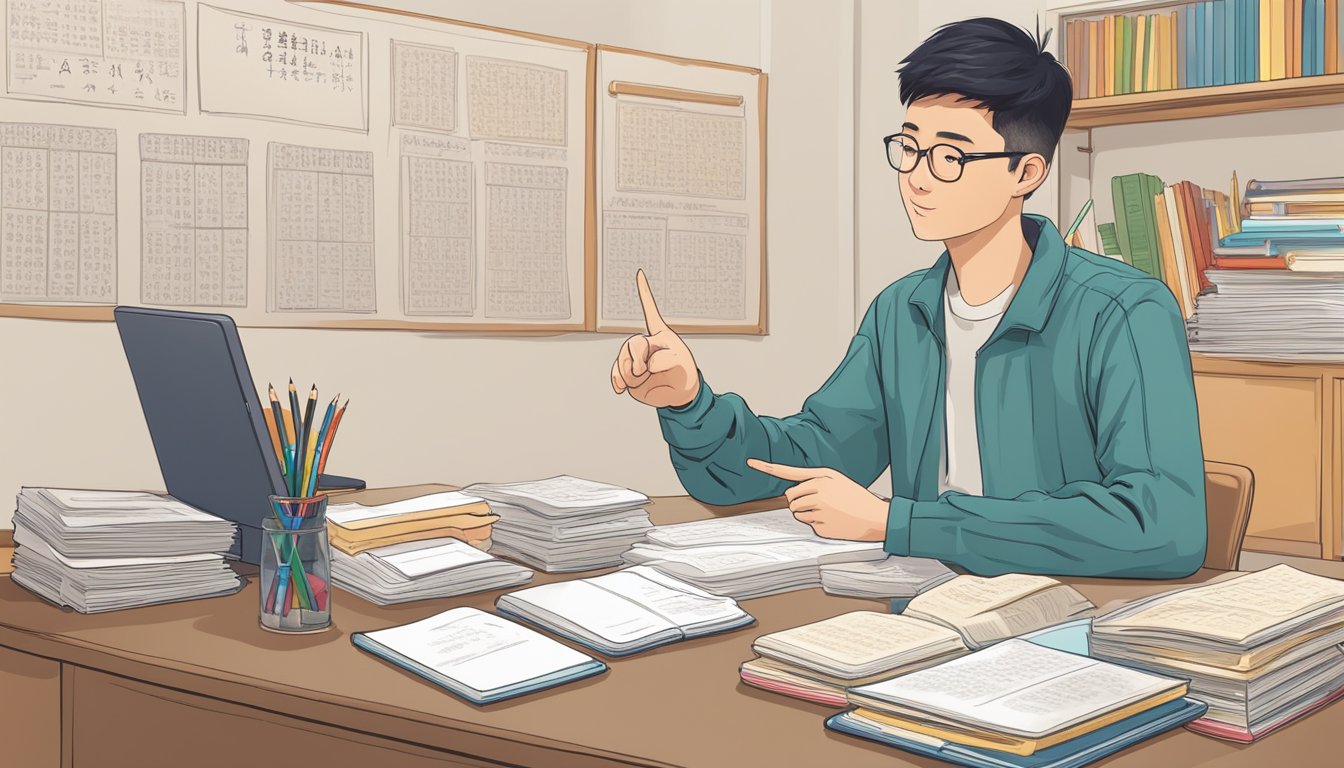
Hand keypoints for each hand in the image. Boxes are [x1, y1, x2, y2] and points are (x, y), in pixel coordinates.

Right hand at [610, 270, 699, 408]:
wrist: (680, 395)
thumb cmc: (684, 374)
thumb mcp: (680, 363)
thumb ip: (662, 360)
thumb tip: (642, 367)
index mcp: (660, 335)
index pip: (650, 312)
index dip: (644, 293)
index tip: (640, 274)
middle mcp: (646, 344)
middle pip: (633, 343)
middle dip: (638, 358)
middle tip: (645, 370)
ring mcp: (635, 359)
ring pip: (623, 359)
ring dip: (631, 373)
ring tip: (643, 377)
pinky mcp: (628, 374)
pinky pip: (617, 373)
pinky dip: (617, 379)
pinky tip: (620, 388)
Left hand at [746, 459, 887, 541]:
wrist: (876, 517)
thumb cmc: (856, 497)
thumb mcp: (837, 479)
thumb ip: (813, 480)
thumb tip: (791, 491)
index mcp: (821, 478)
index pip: (788, 472)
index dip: (767, 467)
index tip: (750, 463)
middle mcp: (817, 493)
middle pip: (790, 497)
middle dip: (799, 500)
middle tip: (818, 501)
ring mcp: (818, 511)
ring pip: (797, 512)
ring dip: (806, 513)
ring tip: (828, 511)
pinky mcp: (820, 527)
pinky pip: (808, 525)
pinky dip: (816, 524)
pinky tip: (832, 521)